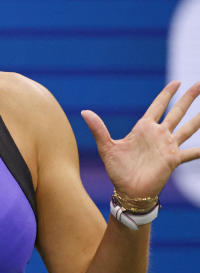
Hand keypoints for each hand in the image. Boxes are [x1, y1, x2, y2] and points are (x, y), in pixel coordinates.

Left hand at [82, 81, 199, 198]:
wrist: (127, 190)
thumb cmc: (117, 170)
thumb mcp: (106, 147)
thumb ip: (98, 129)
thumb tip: (84, 112)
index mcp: (143, 129)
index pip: (158, 106)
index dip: (167, 94)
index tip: (177, 82)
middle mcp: (159, 135)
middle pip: (176, 112)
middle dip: (188, 99)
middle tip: (198, 84)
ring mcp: (168, 146)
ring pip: (188, 128)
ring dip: (199, 119)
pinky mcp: (173, 160)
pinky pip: (192, 152)